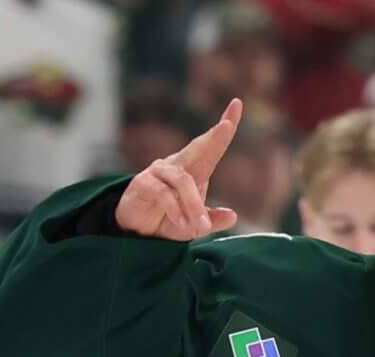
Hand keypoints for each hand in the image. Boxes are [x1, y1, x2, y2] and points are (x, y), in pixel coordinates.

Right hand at [115, 98, 240, 239]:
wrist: (137, 233)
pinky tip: (181, 222)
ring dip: (193, 205)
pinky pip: (162, 192)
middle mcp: (177, 165)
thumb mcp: (193, 225)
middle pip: (198, 148)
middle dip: (214, 137)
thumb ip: (212, 220)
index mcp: (194, 170)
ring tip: (201, 227)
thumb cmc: (168, 221)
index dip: (224, 128)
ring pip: (182, 181)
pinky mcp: (142, 183)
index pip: (210, 147)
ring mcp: (158, 172)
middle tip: (227, 126)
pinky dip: (175, 209)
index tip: (237, 104)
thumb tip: (233, 217)